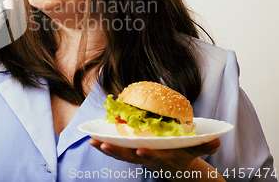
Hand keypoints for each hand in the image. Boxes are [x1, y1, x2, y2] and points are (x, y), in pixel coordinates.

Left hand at [89, 137, 219, 177]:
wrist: (178, 168)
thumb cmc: (185, 155)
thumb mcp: (196, 151)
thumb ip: (205, 145)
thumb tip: (216, 140)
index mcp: (165, 157)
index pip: (157, 156)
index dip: (149, 154)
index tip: (140, 149)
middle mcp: (150, 159)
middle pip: (132, 158)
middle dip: (118, 152)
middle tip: (104, 145)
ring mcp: (139, 158)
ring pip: (121, 155)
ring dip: (107, 148)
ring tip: (92, 141)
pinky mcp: (132, 155)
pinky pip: (117, 152)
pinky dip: (105, 146)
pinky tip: (92, 140)